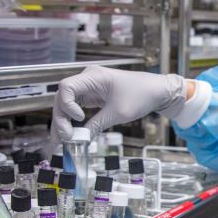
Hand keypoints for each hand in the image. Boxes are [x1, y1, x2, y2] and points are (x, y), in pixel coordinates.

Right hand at [51, 66, 185, 142]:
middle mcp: (87, 79)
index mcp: (93, 76)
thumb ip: (96, 125)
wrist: (156, 91)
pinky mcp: (92, 95)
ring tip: (61, 141)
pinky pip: (75, 106)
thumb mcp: (118, 113)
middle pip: (62, 97)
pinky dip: (72, 120)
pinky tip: (70, 133)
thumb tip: (79, 139)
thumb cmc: (141, 95)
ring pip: (66, 103)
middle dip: (60, 118)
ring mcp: (88, 86)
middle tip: (63, 138)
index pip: (66, 87)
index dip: (67, 105)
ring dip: (63, 121)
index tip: (79, 118)